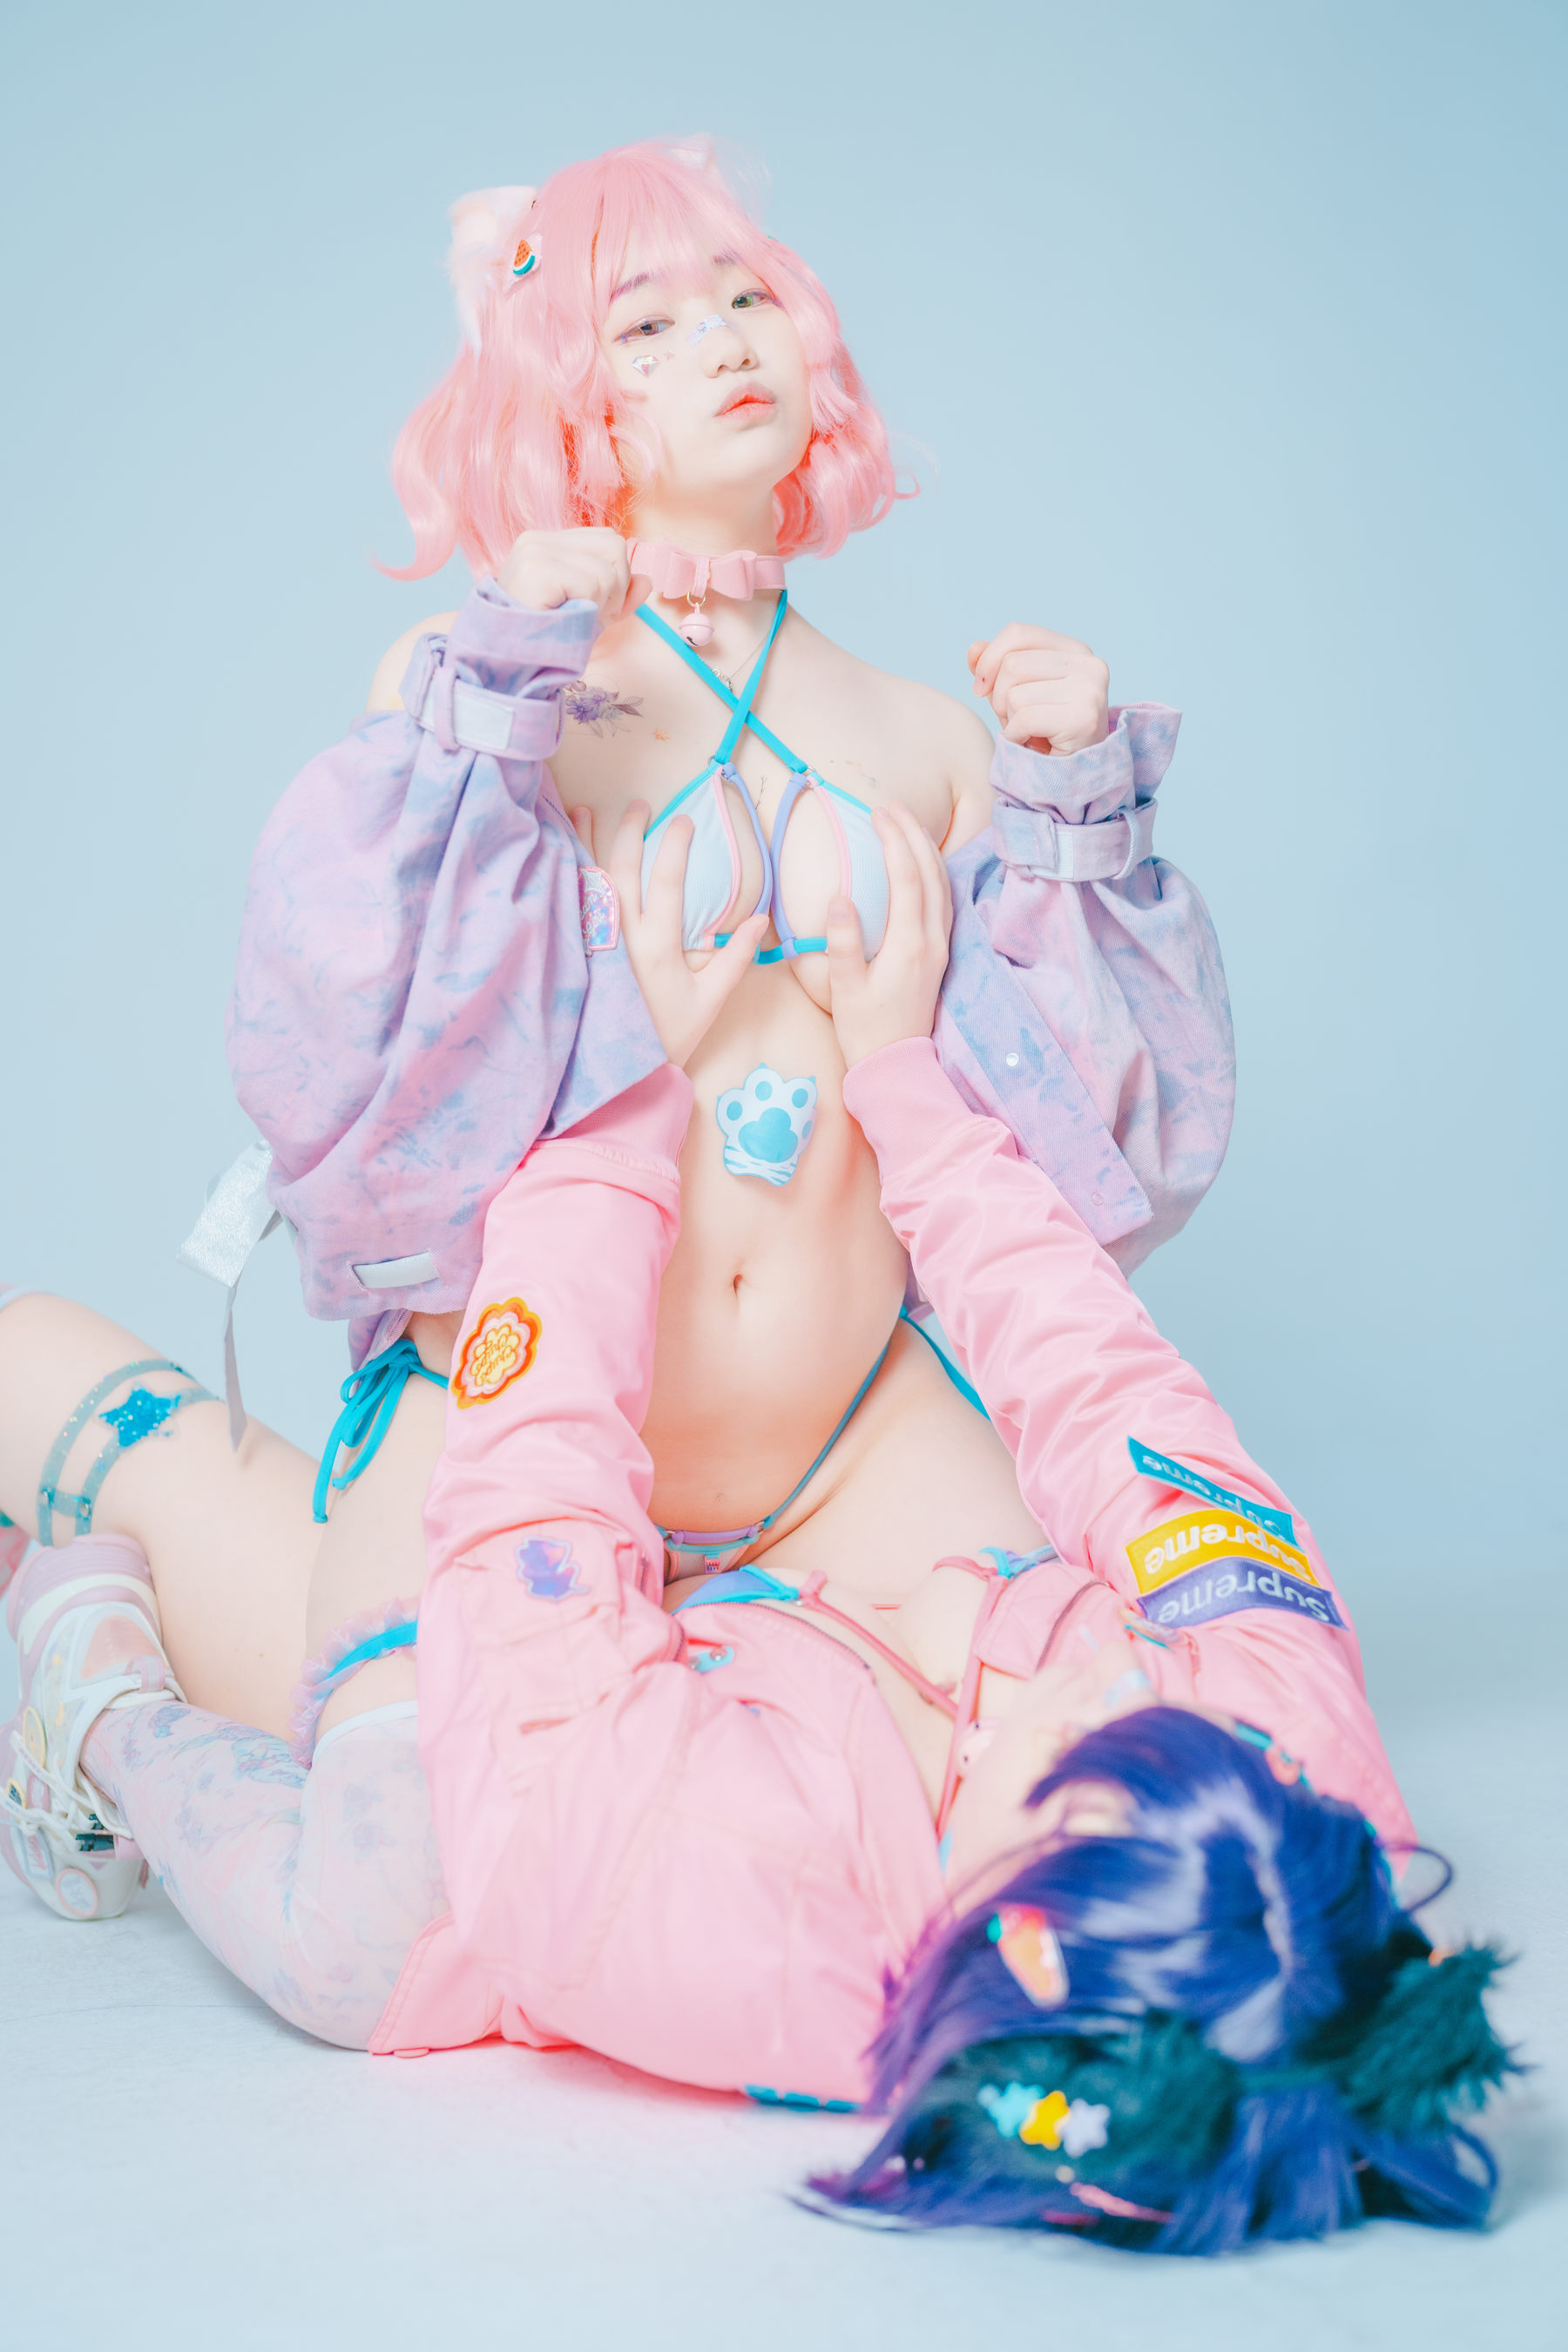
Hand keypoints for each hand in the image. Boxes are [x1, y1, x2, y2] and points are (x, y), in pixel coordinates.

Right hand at [496, 528, 646, 625]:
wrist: (506, 662)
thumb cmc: (544, 638)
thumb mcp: (589, 613)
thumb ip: (618, 596)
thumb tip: (648, 581)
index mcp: (547, 543)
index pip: (608, 540)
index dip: (617, 575)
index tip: (600, 605)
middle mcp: (538, 539)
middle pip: (615, 545)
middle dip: (617, 587)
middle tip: (592, 613)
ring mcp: (535, 551)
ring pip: (607, 570)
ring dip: (603, 604)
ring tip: (576, 619)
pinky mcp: (536, 569)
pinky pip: (593, 584)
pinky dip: (591, 609)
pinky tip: (569, 619)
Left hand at [575, 803, 767, 1067]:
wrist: (618, 1073)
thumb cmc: (667, 1037)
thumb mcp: (709, 1002)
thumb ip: (735, 959)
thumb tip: (760, 919)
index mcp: (657, 946)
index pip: (667, 881)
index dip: (675, 845)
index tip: (683, 820)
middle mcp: (621, 938)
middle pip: (622, 869)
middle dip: (631, 831)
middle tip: (639, 806)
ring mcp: (593, 943)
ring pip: (587, 880)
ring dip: (585, 841)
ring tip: (583, 809)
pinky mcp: (575, 951)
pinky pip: (568, 903)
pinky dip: (563, 874)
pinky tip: (559, 854)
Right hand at [826, 805, 952, 1067]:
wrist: (895, 1067)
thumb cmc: (865, 1029)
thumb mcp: (845, 988)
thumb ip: (843, 942)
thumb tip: (839, 898)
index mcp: (910, 944)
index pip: (906, 877)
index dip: (894, 840)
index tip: (877, 814)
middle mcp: (933, 940)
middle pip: (931, 873)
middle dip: (913, 834)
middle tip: (892, 806)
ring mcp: (941, 947)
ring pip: (942, 885)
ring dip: (926, 850)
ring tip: (907, 824)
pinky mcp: (940, 955)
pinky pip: (944, 902)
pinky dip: (934, 874)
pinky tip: (923, 865)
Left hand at [966, 623, 1109, 756]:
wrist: (1072, 779)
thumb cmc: (1044, 734)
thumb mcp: (1014, 694)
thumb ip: (995, 668)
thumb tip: (974, 649)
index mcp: (1076, 650)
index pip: (1018, 633)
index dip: (989, 659)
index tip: (980, 688)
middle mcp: (1089, 664)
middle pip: (1012, 664)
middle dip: (1000, 698)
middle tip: (1016, 721)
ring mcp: (1090, 690)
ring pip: (1015, 694)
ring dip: (1009, 721)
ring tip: (1030, 734)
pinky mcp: (1083, 718)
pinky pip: (1024, 719)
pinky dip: (1016, 738)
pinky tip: (1033, 747)